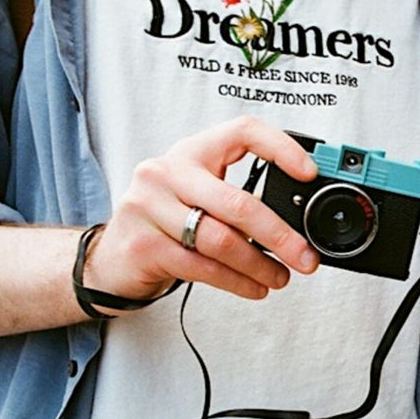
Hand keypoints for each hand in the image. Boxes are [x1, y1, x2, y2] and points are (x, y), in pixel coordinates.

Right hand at [84, 116, 320, 303]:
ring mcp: (150, 208)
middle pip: (237, 202)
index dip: (280, 148)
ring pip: (221, 240)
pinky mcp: (144, 245)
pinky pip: (203, 267)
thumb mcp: (199, 197)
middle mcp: (167, 172)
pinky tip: (253, 287)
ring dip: (259, 265)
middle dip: (280, 235)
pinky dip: (236, 282)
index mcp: (191, 152)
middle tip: (305, 257)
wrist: (111, 258)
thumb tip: (297, 228)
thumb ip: (237, 200)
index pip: (242, 131)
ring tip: (279, 278)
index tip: (308, 173)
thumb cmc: (165, 224)